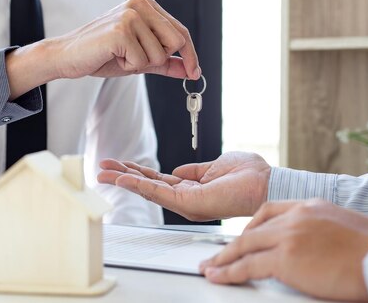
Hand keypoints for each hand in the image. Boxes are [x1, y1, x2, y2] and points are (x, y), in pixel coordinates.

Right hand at [55, 0, 199, 78]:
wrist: (69, 57)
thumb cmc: (103, 55)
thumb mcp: (141, 58)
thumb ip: (166, 62)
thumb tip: (191, 70)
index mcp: (147, 5)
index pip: (181, 31)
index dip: (190, 54)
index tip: (195, 73)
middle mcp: (141, 5)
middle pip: (176, 42)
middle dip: (158, 58)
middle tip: (133, 58)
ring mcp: (131, 15)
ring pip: (159, 55)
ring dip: (139, 64)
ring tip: (119, 55)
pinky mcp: (121, 30)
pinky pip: (141, 62)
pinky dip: (127, 66)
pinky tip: (112, 56)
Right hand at [97, 151, 270, 220]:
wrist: (265, 183)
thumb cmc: (248, 175)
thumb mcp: (214, 166)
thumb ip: (194, 170)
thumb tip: (177, 170)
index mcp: (191, 189)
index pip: (158, 180)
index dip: (138, 171)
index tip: (120, 164)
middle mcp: (185, 198)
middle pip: (147, 185)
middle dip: (123, 176)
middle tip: (102, 168)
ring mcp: (185, 202)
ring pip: (148, 190)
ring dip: (124, 180)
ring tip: (104, 172)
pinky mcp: (188, 203)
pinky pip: (157, 192)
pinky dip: (138, 184)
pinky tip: (123, 178)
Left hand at [199, 200, 367, 301]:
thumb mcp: (341, 225)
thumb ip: (317, 230)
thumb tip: (308, 246)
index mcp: (308, 206)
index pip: (269, 211)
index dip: (252, 226)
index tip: (242, 236)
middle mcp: (294, 217)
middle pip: (251, 231)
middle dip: (230, 246)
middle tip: (216, 256)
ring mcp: (288, 236)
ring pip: (244, 247)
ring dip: (223, 260)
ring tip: (209, 268)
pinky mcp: (285, 258)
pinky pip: (248, 266)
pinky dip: (229, 272)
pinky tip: (218, 276)